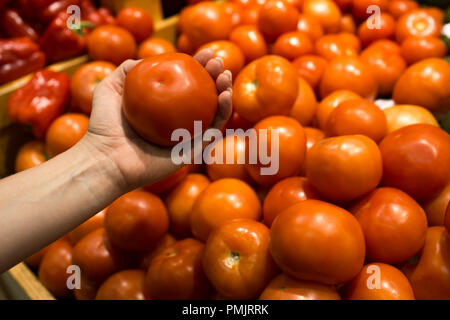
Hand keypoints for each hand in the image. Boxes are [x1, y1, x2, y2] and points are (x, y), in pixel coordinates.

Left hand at [82, 49, 232, 190]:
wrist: (106, 158)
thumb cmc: (104, 127)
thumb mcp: (109, 89)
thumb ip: (125, 72)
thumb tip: (143, 61)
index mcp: (162, 109)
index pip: (186, 84)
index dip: (199, 68)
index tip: (206, 53)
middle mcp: (177, 123)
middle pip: (204, 97)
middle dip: (215, 77)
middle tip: (218, 62)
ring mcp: (186, 138)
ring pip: (214, 113)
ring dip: (225, 92)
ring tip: (226, 75)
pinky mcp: (192, 152)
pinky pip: (213, 131)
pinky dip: (223, 113)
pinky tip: (225, 96)